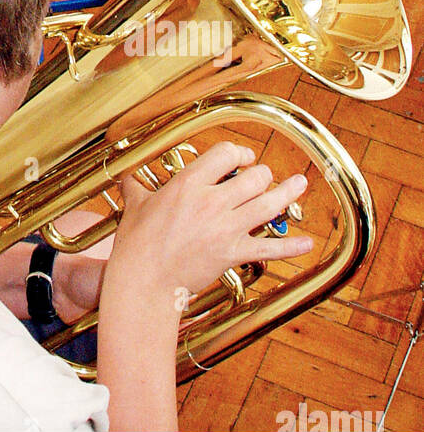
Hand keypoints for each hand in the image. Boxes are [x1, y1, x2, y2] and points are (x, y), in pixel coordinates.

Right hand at [109, 141, 312, 311]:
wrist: (144, 279)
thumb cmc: (137, 243)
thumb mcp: (136, 206)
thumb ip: (135, 188)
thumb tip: (125, 179)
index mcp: (188, 184)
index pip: (225, 154)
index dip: (239, 152)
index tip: (243, 157)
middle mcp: (212, 202)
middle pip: (253, 177)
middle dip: (263, 173)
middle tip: (266, 175)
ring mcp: (225, 228)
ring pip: (267, 205)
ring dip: (287, 193)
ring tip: (300, 184)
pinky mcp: (232, 253)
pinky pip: (268, 248)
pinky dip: (290, 246)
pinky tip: (306, 243)